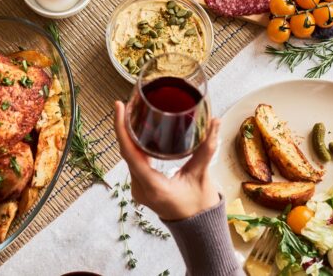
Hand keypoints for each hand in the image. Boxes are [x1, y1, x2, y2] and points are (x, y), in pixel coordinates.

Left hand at [113, 101, 220, 221]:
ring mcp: (138, 189)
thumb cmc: (200, 206)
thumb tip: (214, 122)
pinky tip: (137, 132)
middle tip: (127, 104)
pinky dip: (134, 145)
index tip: (118, 107)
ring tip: (131, 113)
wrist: (198, 229)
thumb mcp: (202, 175)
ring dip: (128, 135)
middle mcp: (140, 188)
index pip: (129, 153)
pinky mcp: (141, 186)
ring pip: (128, 156)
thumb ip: (207, 148)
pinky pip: (133, 162)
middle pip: (126, 151)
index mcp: (152, 186)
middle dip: (124, 126)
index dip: (121, 128)